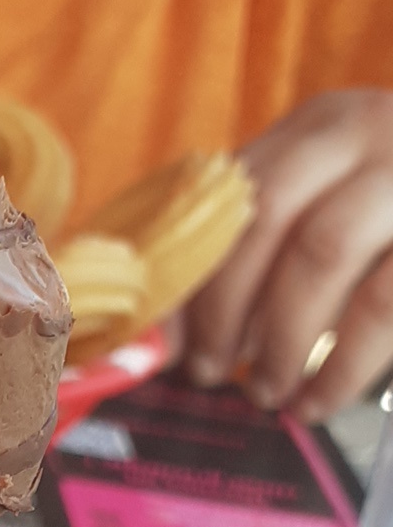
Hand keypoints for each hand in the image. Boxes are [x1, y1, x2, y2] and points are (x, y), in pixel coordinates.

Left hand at [184, 89, 392, 420]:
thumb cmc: (392, 224)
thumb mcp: (329, 211)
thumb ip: (254, 251)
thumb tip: (159, 335)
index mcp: (323, 126)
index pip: (228, 191)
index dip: (185, 267)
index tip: (157, 335)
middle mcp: (370, 132)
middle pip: (265, 214)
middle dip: (223, 305)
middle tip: (207, 372)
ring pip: (322, 252)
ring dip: (280, 337)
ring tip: (266, 393)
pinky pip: (382, 306)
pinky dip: (340, 366)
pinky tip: (317, 401)